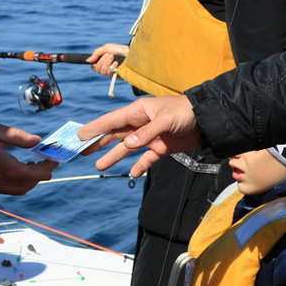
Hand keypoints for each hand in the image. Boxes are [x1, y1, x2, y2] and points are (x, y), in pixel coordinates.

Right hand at [0, 123, 55, 194]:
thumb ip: (18, 136)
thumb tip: (38, 141)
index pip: (21, 172)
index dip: (39, 171)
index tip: (53, 163)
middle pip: (24, 183)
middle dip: (41, 174)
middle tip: (50, 161)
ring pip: (20, 189)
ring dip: (33, 180)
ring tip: (39, 165)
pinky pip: (12, 190)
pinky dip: (24, 183)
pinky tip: (26, 170)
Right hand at [77, 96, 201, 177]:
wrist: (206, 120)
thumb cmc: (184, 111)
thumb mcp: (165, 120)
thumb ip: (147, 133)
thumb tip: (128, 144)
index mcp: (138, 112)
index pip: (112, 121)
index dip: (95, 128)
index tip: (79, 135)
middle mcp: (140, 124)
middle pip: (115, 134)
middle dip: (98, 142)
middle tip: (82, 151)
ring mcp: (149, 137)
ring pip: (127, 148)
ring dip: (114, 156)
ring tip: (100, 166)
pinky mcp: (161, 147)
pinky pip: (146, 158)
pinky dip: (140, 166)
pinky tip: (133, 173)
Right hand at [88, 43, 128, 76]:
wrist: (130, 53)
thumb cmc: (119, 50)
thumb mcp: (106, 48)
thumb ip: (96, 54)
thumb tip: (87, 61)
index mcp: (103, 62)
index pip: (94, 67)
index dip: (95, 64)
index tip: (98, 58)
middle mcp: (106, 68)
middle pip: (97, 69)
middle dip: (102, 61)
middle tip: (109, 55)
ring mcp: (111, 72)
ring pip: (102, 72)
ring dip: (107, 63)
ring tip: (113, 57)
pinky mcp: (116, 75)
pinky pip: (109, 74)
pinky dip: (111, 67)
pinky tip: (116, 63)